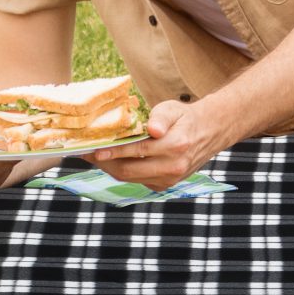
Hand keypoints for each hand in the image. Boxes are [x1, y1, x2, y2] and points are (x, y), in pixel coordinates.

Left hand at [84, 97, 220, 190]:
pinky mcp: (165, 185)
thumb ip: (161, 117)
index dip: (113, 151)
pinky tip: (110, 161)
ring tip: (92, 157)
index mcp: (176, 146)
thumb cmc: (185, 118)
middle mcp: (173, 167)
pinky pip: (137, 181)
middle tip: (85, 154)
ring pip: (130, 178)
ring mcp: (169, 180)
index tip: (93, 149)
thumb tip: (152, 129)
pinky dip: (122, 171)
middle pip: (129, 171)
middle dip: (104, 163)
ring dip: (109, 168)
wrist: (208, 133)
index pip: (137, 151)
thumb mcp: (174, 109)